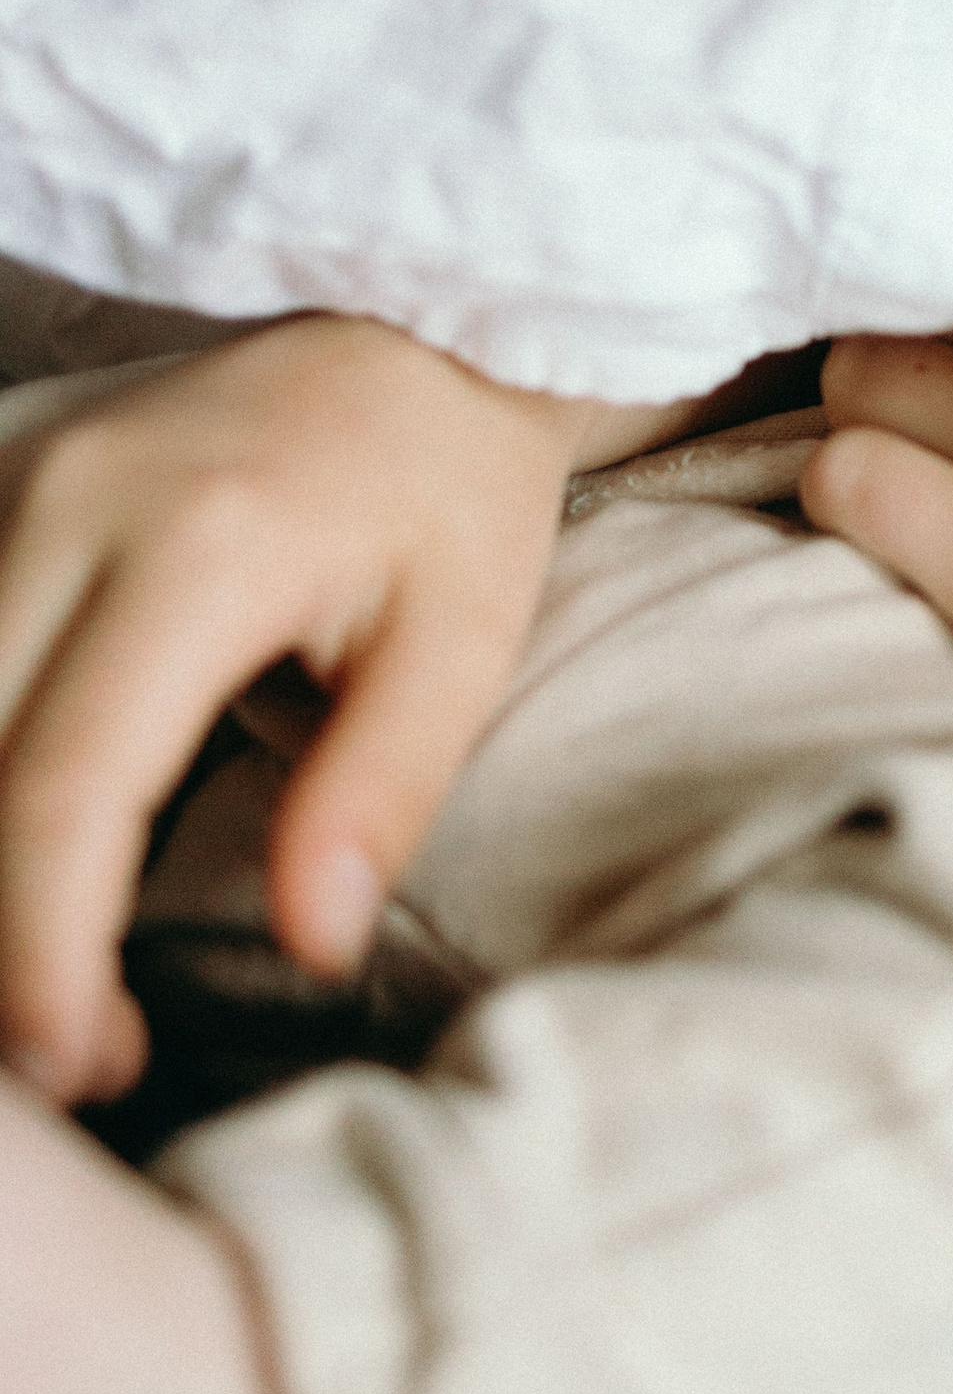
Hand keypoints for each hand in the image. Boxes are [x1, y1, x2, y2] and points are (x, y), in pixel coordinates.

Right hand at [0, 319, 597, 1101]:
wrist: (415, 327)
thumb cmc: (449, 492)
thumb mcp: (465, 636)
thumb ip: (382, 788)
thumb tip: (313, 942)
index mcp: (192, 549)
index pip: (63, 789)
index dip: (44, 954)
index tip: (78, 1065)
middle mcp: (66, 509)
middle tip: (75, 1053)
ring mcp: (8, 486)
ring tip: (51, 977)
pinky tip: (26, 862)